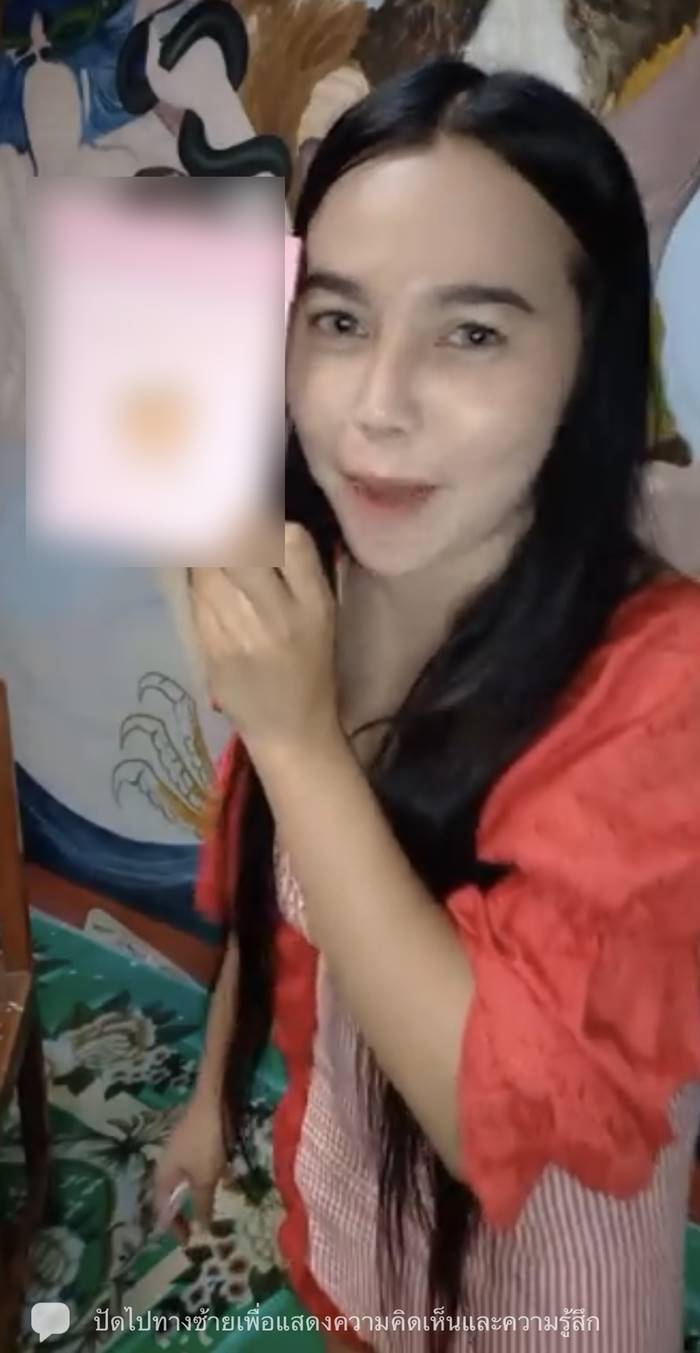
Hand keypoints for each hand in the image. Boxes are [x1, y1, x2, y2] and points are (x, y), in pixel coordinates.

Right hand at [152, 1093, 226, 1241]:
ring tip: (210, 1209)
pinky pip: (195, 1168)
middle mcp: (165, 1166)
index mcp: (162, 1178)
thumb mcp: (205, 1178)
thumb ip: (202, 1205)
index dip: (175, 1228)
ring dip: (196, 1197)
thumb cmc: (204, 1143)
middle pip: (172, 1197)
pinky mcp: (191, 1142)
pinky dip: (204, 1179)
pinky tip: (221, 1180)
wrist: (210, 1102)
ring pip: (185, 1183)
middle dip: (185, 1214)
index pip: (163, 1211)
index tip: (188, 1243)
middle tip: (197, 1229)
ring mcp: (178, 1152)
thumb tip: (201, 1230)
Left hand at [191, 523, 338, 753]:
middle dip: (222, 528)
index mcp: (315, 604)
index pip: (291, 540)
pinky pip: (196, 602)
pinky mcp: (215, 650)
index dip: (264, 520)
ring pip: (210, 572)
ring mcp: (244, 634)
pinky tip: (198, 583)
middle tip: (209, 518)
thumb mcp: (320, 617)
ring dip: (201, 555)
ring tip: (198, 546)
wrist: (290, 730)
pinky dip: (195, 586)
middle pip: (241, 549)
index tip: (247, 511)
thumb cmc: (308, 667)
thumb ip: (297, 574)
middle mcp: (281, 615)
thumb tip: (259, 522)